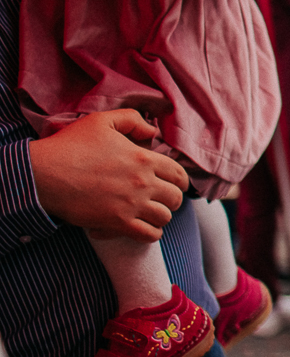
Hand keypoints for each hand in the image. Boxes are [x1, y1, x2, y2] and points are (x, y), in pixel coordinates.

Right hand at [29, 110, 186, 240]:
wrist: (43, 174)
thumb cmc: (69, 145)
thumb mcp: (101, 121)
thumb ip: (131, 120)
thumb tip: (152, 132)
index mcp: (143, 159)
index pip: (179, 175)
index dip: (179, 181)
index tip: (171, 184)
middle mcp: (143, 182)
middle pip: (175, 198)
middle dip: (170, 199)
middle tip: (158, 199)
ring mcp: (132, 204)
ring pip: (165, 218)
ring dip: (159, 217)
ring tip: (148, 213)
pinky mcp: (118, 223)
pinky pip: (150, 235)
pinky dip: (149, 234)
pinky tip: (140, 227)